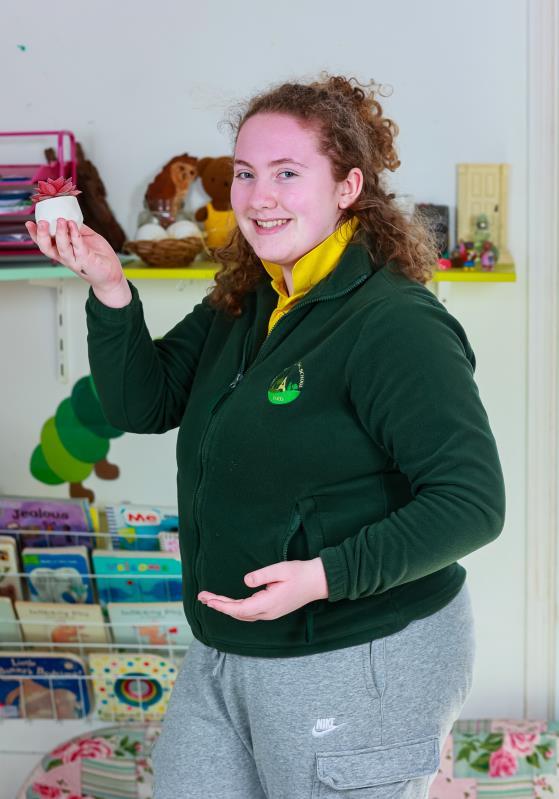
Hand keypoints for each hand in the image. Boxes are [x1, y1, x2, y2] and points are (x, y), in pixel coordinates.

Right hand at [25, 219, 127, 299]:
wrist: (111, 274)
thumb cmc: (98, 256)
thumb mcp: (85, 238)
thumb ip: (76, 229)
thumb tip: (70, 215)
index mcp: (61, 251)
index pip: (44, 243)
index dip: (34, 235)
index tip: (29, 223)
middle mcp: (65, 257)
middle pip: (47, 248)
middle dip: (42, 235)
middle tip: (42, 222)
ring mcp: (75, 260)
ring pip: (62, 248)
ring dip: (60, 233)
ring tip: (61, 220)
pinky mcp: (86, 260)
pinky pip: (79, 247)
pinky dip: (75, 235)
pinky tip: (73, 225)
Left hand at [197, 557, 328, 621]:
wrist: (318, 582)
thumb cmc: (300, 573)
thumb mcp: (281, 569)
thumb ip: (262, 575)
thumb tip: (246, 581)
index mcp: (268, 604)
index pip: (239, 609)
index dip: (222, 606)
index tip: (208, 600)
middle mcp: (268, 612)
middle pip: (238, 613)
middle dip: (219, 605)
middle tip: (202, 597)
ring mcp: (270, 613)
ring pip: (243, 614)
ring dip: (226, 607)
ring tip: (211, 599)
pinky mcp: (272, 610)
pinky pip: (250, 612)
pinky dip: (236, 608)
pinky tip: (229, 603)